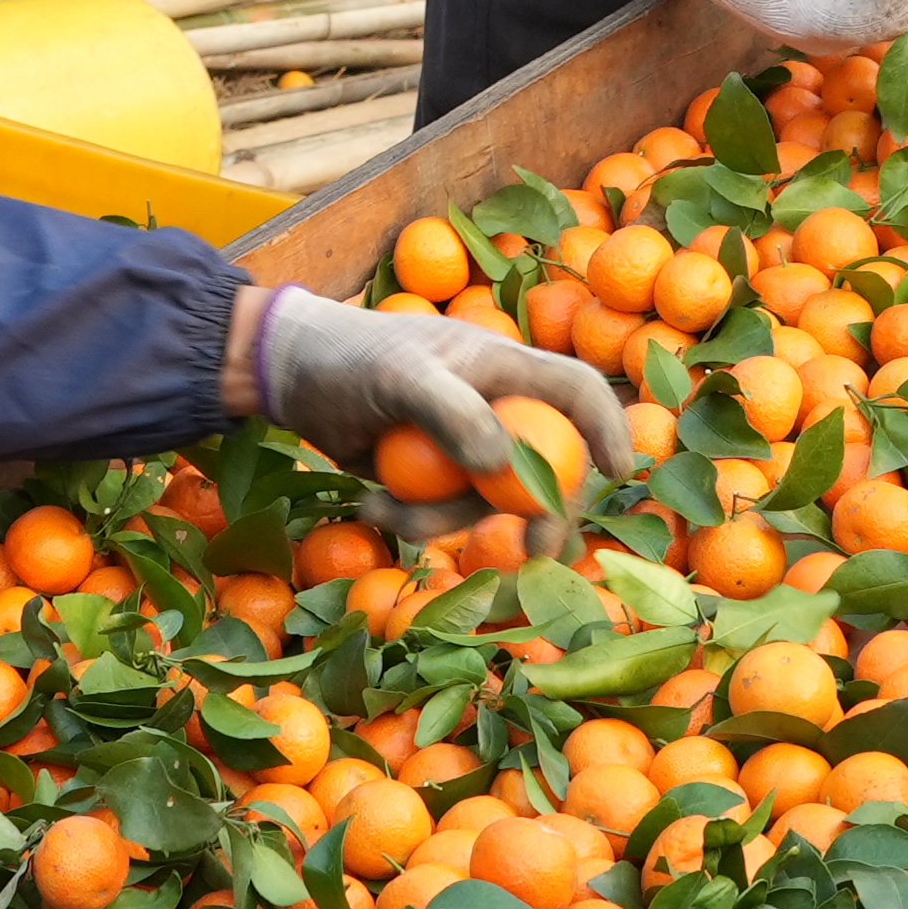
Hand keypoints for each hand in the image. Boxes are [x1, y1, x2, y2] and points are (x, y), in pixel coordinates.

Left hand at [241, 284, 638, 544]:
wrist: (289, 377)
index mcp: (501, 367)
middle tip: (532, 550)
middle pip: (547, 465)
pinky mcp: (433, 478)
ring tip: (381, 507)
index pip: (575, 389)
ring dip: (438, 520)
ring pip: (488, 504)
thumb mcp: (398, 378)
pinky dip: (412, 521)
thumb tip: (503, 465)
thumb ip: (452, 414)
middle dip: (539, 512)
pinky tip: (370, 503)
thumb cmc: (347, 358)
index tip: (618, 469)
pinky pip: (446, 516)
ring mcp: (464, 447)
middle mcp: (494, 407)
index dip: (606, 425)